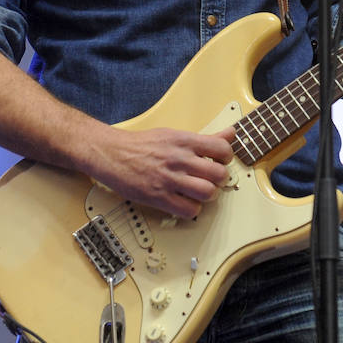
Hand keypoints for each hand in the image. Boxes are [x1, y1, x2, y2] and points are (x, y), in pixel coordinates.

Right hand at [92, 127, 235, 219]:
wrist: (112, 153)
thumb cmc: (142, 145)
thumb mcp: (175, 134)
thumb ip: (205, 138)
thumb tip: (231, 133)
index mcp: (184, 141)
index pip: (222, 148)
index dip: (226, 157)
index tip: (220, 161)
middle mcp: (179, 159)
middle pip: (218, 174)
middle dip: (219, 179)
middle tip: (211, 179)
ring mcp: (169, 179)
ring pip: (207, 193)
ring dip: (207, 195)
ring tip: (199, 192)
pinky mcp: (158, 197)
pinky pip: (189, 210)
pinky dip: (192, 209)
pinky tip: (185, 202)